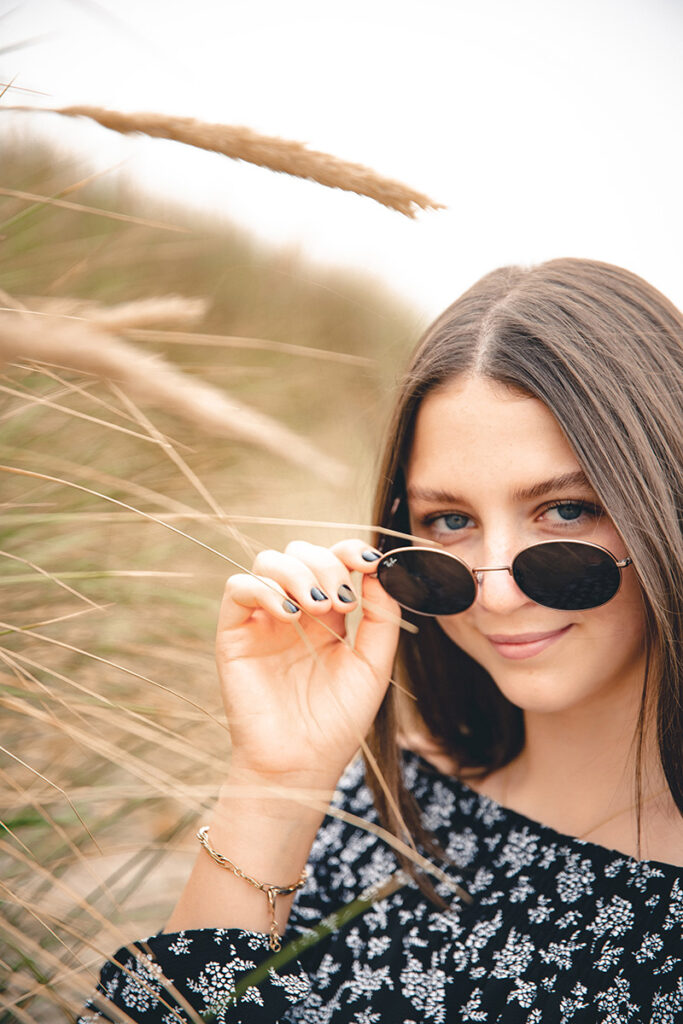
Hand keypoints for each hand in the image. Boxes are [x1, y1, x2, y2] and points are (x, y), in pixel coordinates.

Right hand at [216, 540, 400, 789]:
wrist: (301, 764)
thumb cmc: (338, 721)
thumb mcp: (373, 665)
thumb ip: (382, 617)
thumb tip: (380, 569)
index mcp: (328, 615)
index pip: (332, 560)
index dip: (348, 550)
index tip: (369, 561)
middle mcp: (293, 611)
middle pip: (300, 553)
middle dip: (325, 564)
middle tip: (341, 602)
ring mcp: (262, 620)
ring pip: (268, 562)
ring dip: (298, 574)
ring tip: (318, 609)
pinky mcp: (233, 634)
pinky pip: (238, 589)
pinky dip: (265, 590)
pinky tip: (290, 616)